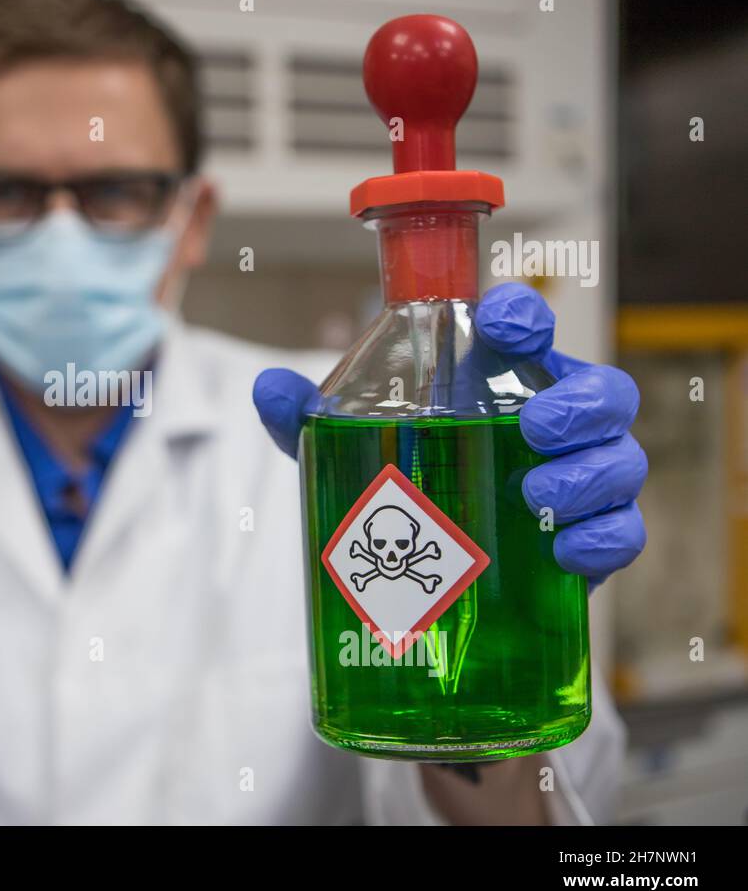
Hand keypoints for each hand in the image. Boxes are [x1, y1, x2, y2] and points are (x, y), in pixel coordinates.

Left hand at [252, 283, 646, 587]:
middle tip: (535, 426)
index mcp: (502, 383)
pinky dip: (602, 539)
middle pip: (603, 392)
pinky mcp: (591, 542)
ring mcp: (582, 482)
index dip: (523, 314)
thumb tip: (267, 388)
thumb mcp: (351, 450)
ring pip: (621, 461)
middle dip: (580, 404)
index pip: (527, 330)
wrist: (440, 577)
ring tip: (533, 494)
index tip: (498, 320)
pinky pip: (624, 533)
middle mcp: (556, 424)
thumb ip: (311, 420)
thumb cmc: (408, 488)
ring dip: (588, 476)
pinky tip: (563, 552)